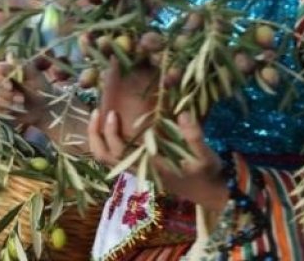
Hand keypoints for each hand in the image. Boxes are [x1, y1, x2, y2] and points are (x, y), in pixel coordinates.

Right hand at [0, 61, 48, 128]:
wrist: (40, 111)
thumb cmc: (38, 90)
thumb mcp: (34, 77)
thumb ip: (19, 68)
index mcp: (3, 62)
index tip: (10, 87)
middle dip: (3, 93)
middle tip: (20, 99)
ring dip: (2, 102)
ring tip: (18, 105)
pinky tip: (9, 112)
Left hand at [87, 101, 227, 210]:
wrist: (208, 192)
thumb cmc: (206, 173)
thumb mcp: (205, 155)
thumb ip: (194, 135)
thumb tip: (183, 112)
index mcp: (151, 165)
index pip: (119, 151)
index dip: (110, 132)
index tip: (113, 112)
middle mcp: (140, 169)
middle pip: (104, 157)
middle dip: (95, 134)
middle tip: (97, 111)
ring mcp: (139, 170)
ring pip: (106, 159)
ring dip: (98, 139)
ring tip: (99, 116)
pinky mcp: (142, 168)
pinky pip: (115, 158)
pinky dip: (107, 142)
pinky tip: (113, 126)